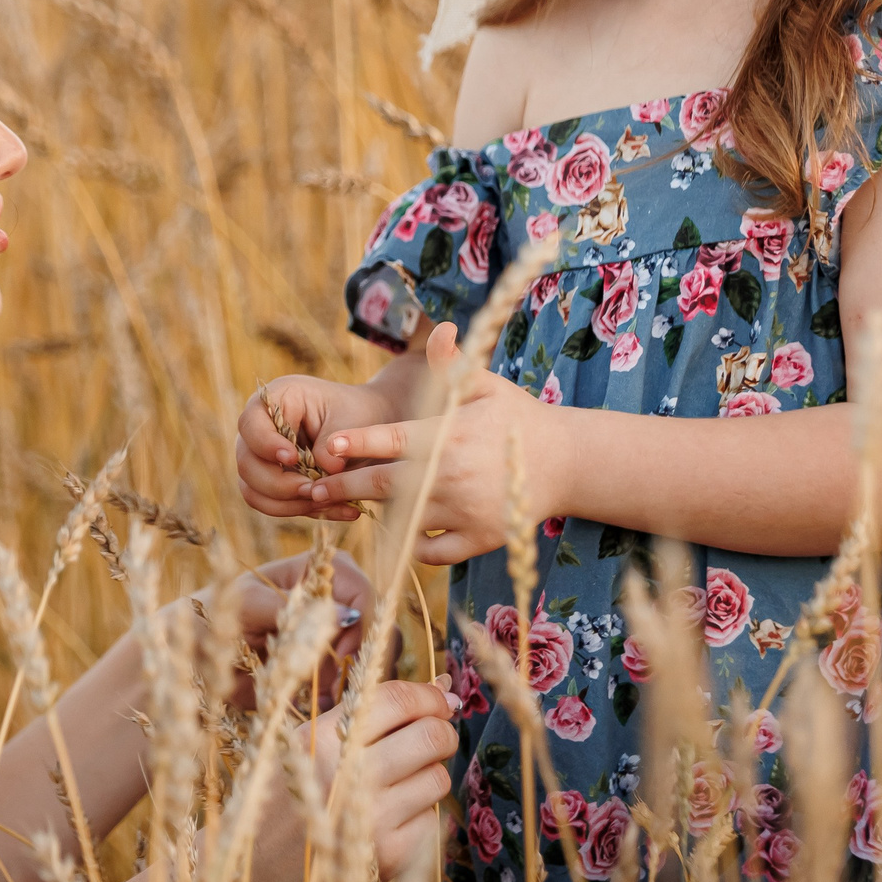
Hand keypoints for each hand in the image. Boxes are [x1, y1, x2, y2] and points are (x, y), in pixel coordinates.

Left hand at [159, 549, 386, 712]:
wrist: (194, 658)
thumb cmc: (213, 618)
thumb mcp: (245, 606)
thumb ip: (293, 607)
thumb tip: (346, 615)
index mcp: (317, 571)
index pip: (364, 592)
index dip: (362, 625)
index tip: (339, 657)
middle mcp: (335, 599)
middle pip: (378, 626)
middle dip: (361, 659)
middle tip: (331, 688)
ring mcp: (337, 635)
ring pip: (373, 657)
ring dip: (352, 681)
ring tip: (317, 698)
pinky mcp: (330, 668)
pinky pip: (354, 683)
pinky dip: (340, 698)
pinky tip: (313, 705)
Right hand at [235, 374, 399, 521]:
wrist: (366, 428)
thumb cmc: (355, 413)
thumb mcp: (350, 418)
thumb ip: (334, 441)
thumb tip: (326, 469)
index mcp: (275, 400)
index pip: (250, 423)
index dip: (266, 444)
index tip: (293, 458)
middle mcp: (259, 431)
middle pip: (247, 464)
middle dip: (278, 483)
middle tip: (312, 488)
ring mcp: (261, 459)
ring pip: (253, 491)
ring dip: (288, 503)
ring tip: (325, 502)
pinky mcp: (271, 484)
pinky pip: (272, 505)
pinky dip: (300, 510)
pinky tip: (333, 509)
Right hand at [246, 675, 459, 881]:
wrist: (257, 875)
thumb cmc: (282, 800)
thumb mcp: (304, 745)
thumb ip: (367, 715)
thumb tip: (443, 687)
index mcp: (320, 739)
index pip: (398, 699)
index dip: (429, 696)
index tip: (440, 699)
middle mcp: (347, 776)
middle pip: (431, 736)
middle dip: (441, 733)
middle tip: (430, 739)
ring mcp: (371, 819)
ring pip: (437, 778)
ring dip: (427, 776)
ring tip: (397, 784)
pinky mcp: (388, 857)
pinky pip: (431, 819)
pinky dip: (418, 815)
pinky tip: (388, 820)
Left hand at [292, 323, 567, 566]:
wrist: (567, 462)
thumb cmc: (517, 416)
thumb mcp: (486, 383)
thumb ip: (451, 365)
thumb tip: (436, 329)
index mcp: (450, 434)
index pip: (391, 439)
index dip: (355, 444)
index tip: (326, 449)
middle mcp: (453, 475)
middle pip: (384, 486)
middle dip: (345, 488)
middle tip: (314, 490)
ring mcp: (467, 511)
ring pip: (403, 521)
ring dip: (375, 515)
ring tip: (350, 507)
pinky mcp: (480, 540)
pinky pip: (432, 552)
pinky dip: (413, 546)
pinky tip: (402, 533)